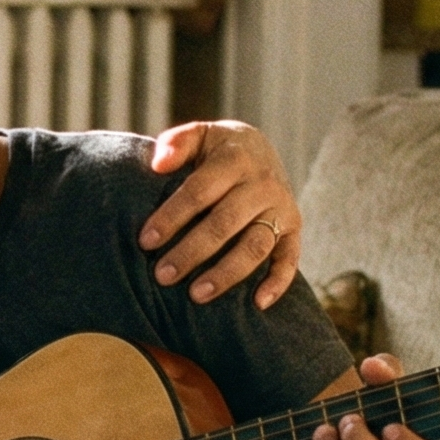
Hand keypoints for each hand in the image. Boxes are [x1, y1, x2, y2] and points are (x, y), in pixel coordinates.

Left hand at [140, 120, 300, 307]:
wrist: (260, 149)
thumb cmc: (216, 150)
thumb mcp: (199, 136)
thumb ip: (177, 143)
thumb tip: (158, 164)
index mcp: (235, 158)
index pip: (199, 191)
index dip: (171, 217)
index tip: (145, 241)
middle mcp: (262, 184)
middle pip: (224, 223)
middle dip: (191, 252)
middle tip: (162, 275)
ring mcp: (281, 208)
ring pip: (254, 246)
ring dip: (226, 273)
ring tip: (195, 294)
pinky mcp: (294, 228)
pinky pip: (290, 258)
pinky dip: (278, 282)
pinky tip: (257, 304)